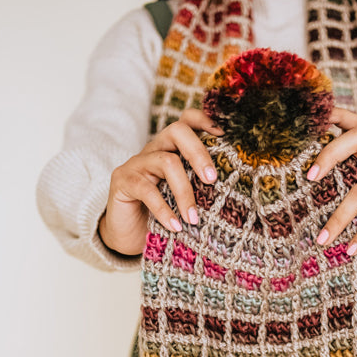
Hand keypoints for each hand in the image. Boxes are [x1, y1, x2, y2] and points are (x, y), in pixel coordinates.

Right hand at [98, 109, 223, 256]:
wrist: (128, 235)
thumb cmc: (162, 215)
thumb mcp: (184, 200)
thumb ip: (201, 190)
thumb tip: (233, 194)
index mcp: (172, 149)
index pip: (186, 121)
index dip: (203, 120)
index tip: (222, 135)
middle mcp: (154, 149)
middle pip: (177, 131)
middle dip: (199, 153)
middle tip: (212, 179)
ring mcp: (137, 163)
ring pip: (167, 161)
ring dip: (184, 192)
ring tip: (194, 218)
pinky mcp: (123, 180)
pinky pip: (147, 190)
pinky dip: (164, 209)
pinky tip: (175, 226)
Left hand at [307, 107, 356, 274]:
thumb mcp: (352, 210)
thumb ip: (334, 198)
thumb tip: (296, 201)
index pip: (354, 127)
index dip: (337, 116)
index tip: (315, 118)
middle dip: (330, 154)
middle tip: (309, 178)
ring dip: (339, 217)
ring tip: (323, 239)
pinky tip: (351, 250)